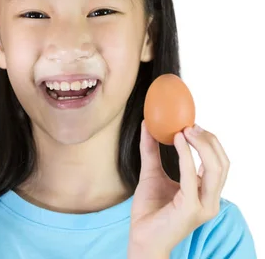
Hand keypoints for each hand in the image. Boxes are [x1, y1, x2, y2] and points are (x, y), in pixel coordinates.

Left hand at [128, 121, 229, 256]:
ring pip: (216, 169)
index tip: (192, 125)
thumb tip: (147, 125)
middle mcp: (210, 200)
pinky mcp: (191, 208)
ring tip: (184, 129)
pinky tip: (176, 140)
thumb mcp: (151, 174)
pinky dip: (187, 155)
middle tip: (191, 125)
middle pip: (222, 164)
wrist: (141, 237)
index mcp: (206, 193)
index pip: (219, 163)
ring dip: (202, 145)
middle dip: (209, 141)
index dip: (210, 142)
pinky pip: (192, 176)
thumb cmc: (149, 210)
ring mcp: (203, 205)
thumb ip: (151, 151)